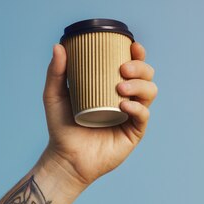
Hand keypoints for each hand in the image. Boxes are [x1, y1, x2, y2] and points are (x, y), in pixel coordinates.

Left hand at [41, 40, 157, 187]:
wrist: (65, 157)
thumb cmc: (60, 126)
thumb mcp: (54, 95)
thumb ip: (55, 72)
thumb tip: (59, 45)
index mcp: (111, 86)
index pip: (131, 65)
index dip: (137, 54)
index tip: (132, 46)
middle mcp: (126, 98)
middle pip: (146, 76)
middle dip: (140, 67)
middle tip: (123, 69)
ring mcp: (132, 115)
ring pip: (149, 92)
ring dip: (140, 85)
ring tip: (121, 87)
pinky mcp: (134, 133)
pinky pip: (143, 116)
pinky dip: (137, 108)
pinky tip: (125, 106)